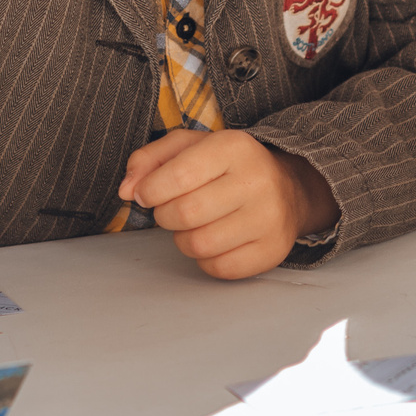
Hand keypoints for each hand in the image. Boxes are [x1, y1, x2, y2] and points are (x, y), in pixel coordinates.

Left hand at [116, 129, 338, 279]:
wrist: (288, 188)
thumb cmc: (228, 167)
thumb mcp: (190, 146)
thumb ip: (150, 160)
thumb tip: (127, 190)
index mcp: (235, 147)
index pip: (178, 175)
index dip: (150, 190)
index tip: (146, 194)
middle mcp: (257, 181)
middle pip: (185, 213)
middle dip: (164, 215)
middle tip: (170, 209)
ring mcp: (268, 219)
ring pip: (199, 245)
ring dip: (182, 239)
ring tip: (191, 225)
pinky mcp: (272, 251)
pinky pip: (218, 268)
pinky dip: (204, 259)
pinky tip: (212, 241)